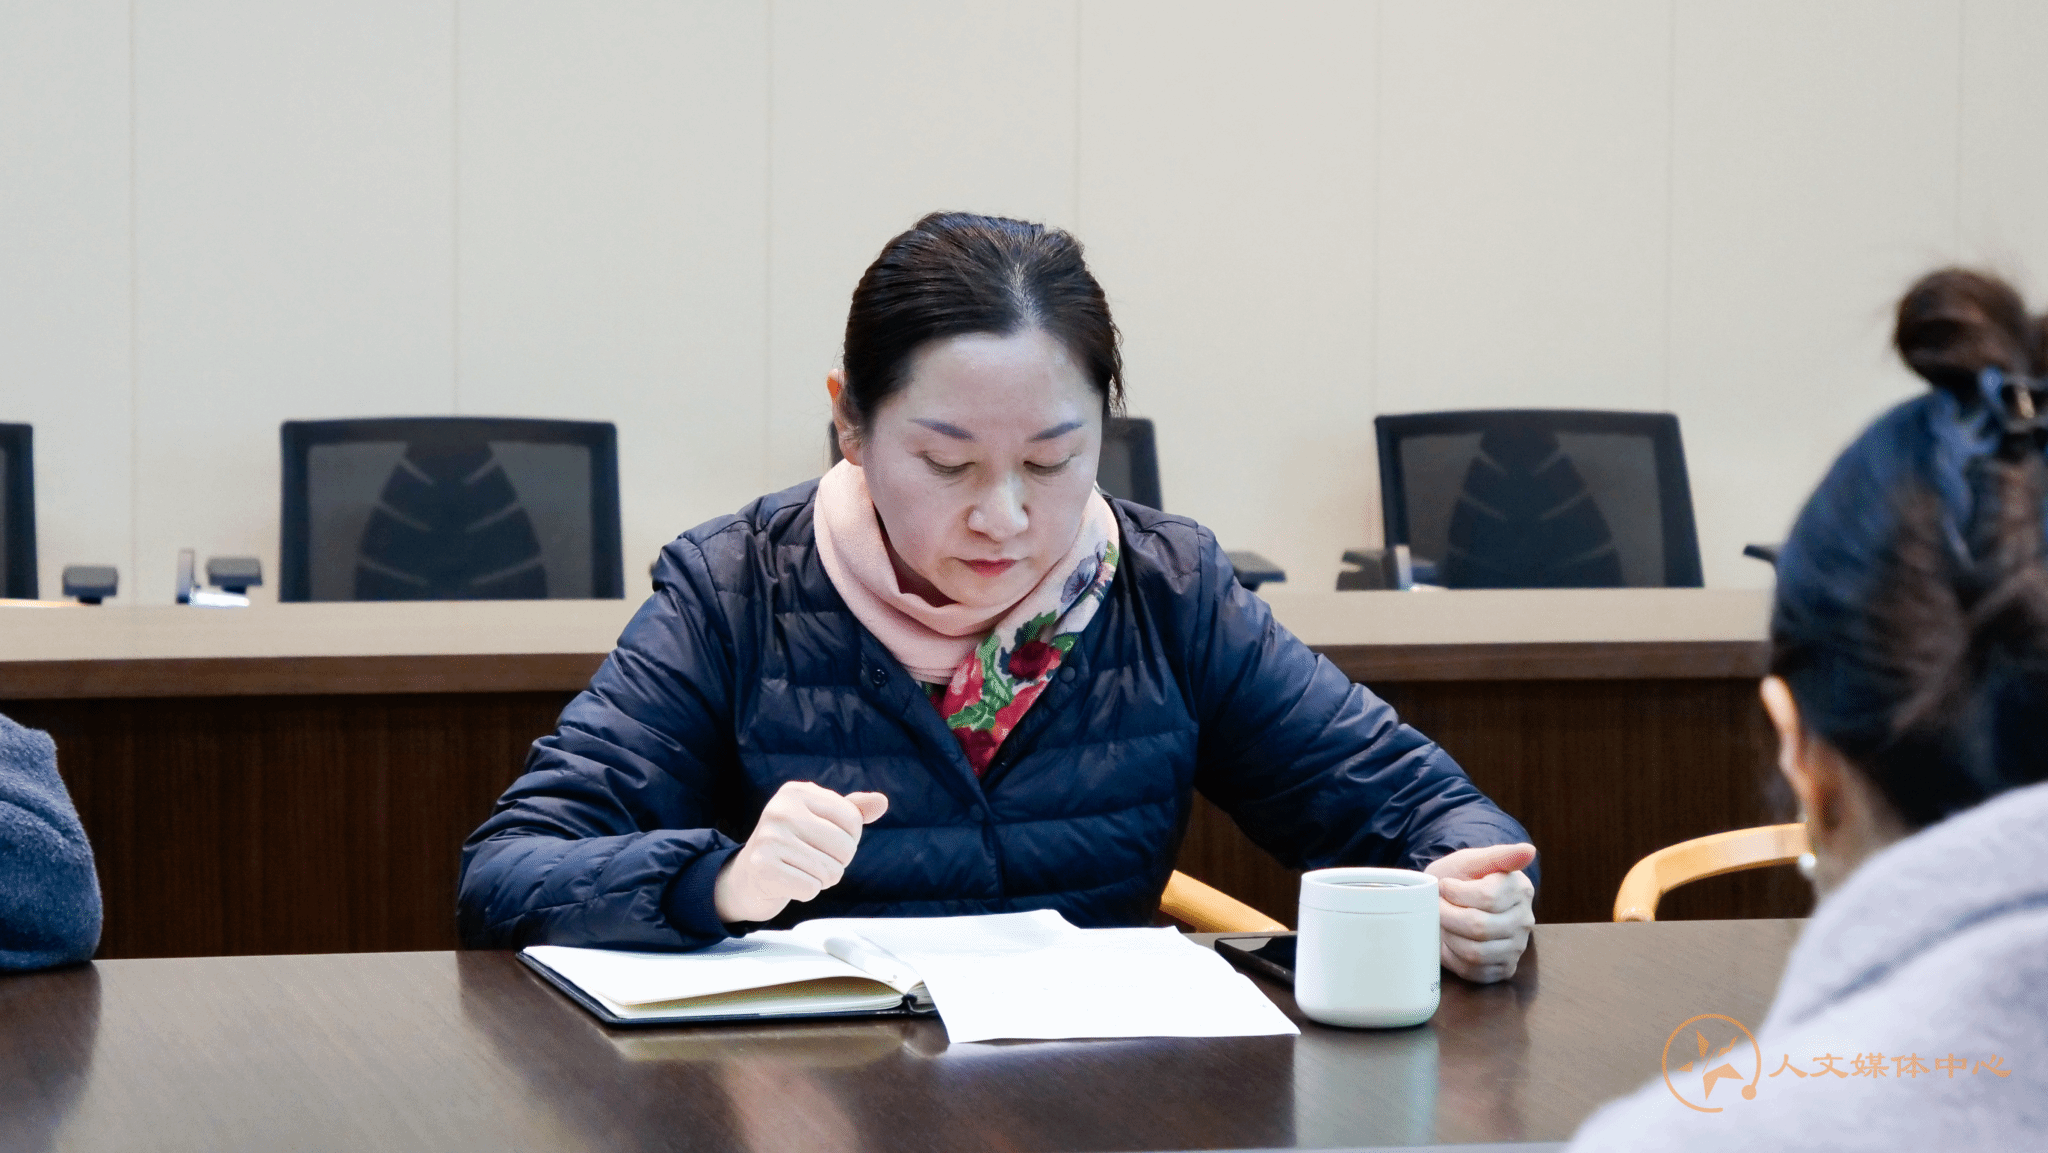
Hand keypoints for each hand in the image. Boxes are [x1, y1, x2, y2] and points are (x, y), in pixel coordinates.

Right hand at [713, 782, 888, 923]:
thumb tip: (881, 802)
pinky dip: (806, 891)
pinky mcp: (763, 868)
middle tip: (812, 859)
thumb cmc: (792, 845)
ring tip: (799, 869)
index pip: (853, 820)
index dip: (848, 839)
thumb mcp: (820, 819)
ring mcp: (769, 839)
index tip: (824, 840)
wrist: (748, 877)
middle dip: (837, 862)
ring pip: (831, 872)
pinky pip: (812, 888)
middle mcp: (780, 810)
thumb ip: (852, 811)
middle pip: (846, 847)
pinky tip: (789, 881)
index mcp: (796, 792)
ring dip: (822, 878)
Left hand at [1425, 842, 1535, 983]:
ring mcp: (1516, 947)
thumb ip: (1499, 855)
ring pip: (1475, 952)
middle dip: (1447, 916)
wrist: (1450, 901)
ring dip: (1449, 936)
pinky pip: (1473, 970)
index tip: (1444, 885)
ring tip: (1443, 922)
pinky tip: (1451, 940)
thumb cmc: (1460, 879)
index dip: (1456, 892)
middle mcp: (1524, 921)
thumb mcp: (1471, 861)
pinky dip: (1453, 956)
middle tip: (1437, 906)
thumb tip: (1529, 850)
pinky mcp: (1503, 968)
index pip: (1487, 897)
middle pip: (1479, 927)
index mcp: (1520, 890)